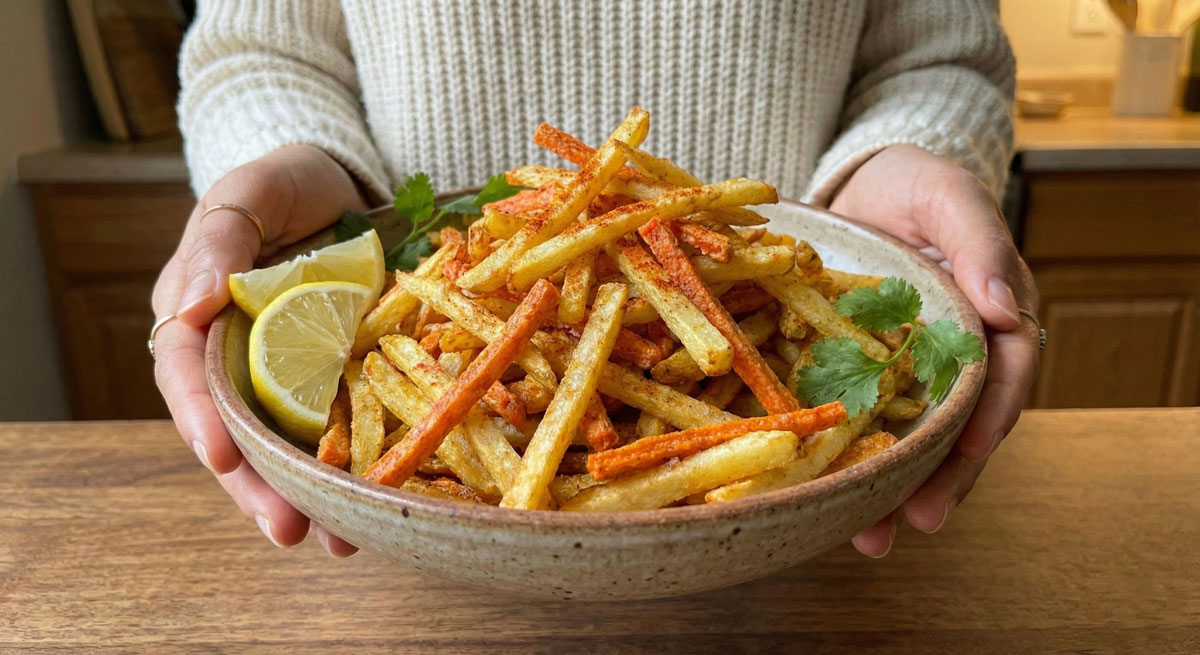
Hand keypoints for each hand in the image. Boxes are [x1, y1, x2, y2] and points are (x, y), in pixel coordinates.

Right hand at [152, 145, 367, 555]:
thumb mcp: (250, 191)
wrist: (344, 185)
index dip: (200, 418)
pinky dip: (351, 469)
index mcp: (197, 316)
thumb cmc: (284, 183)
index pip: (186, 374)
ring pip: (285, 447)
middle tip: (288, 529)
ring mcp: (286, 374)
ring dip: (307, 497)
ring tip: (336, 543)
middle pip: (234, 431)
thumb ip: (219, 240)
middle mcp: (236, 356)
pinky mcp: (332, 382)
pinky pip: (337, 431)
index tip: (222, 458)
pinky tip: (375, 508)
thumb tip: (189, 307)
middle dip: (257, 486)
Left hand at [827, 145, 1039, 557]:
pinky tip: (828, 502)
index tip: (969, 450)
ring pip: (911, 440)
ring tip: (871, 538)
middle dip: (942, 479)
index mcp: (990, 317)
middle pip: (960, 427)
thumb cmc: (913, 185)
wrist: (857, 189)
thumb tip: (1009, 307)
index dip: (990, 415)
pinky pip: (860, 426)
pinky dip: (849, 462)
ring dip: (895, 490)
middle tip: (917, 521)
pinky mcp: (860, 379)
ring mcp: (907, 373)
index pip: (1004, 374)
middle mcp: (954, 356)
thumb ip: (979, 242)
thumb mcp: (947, 196)